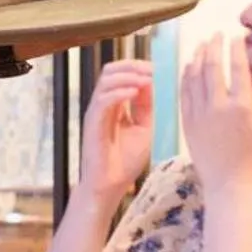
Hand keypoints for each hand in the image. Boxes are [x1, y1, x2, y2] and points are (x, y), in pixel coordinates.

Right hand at [79, 59, 154, 197]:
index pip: (122, 74)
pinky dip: (119, 92)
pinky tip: (135, 92)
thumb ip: (149, 108)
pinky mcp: (92, 122)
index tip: (159, 69)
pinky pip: (103, 100)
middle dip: (133, 66)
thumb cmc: (125, 161)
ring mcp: (96, 112)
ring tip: (146, 79)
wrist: (110, 185)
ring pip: (106, 81)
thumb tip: (155, 84)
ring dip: (128, 76)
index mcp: (115, 105)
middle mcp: (103, 105)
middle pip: (111, 70)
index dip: (139, 68)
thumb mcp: (145, 129)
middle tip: (152, 69)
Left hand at [180, 34, 251, 193]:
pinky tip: (189, 67)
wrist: (230, 185)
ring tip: (202, 45)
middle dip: (214, 46)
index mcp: (242, 105)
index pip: (237, 67)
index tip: (237, 36)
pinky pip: (184, 92)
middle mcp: (218, 106)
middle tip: (216, 34)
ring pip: (195, 76)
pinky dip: (186, 76)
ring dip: (198, 57)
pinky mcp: (187, 122)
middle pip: (212, 66)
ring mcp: (199, 114)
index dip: (236, 47)